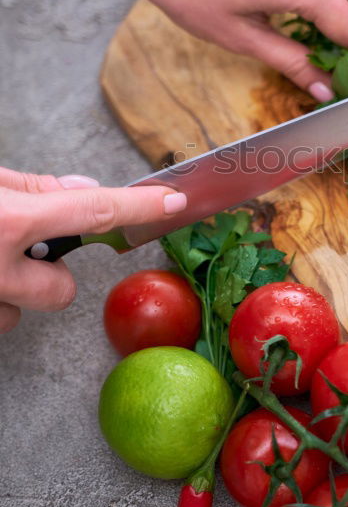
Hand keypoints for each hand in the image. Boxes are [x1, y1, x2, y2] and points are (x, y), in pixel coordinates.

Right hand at [0, 168, 185, 332]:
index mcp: (7, 221)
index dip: (138, 208)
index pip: (92, 212)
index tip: (171, 204)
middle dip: (50, 273)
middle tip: (15, 248)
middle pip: (63, 288)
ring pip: (29, 309)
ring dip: (18, 289)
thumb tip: (83, 189)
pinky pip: (4, 319)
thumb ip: (31, 187)